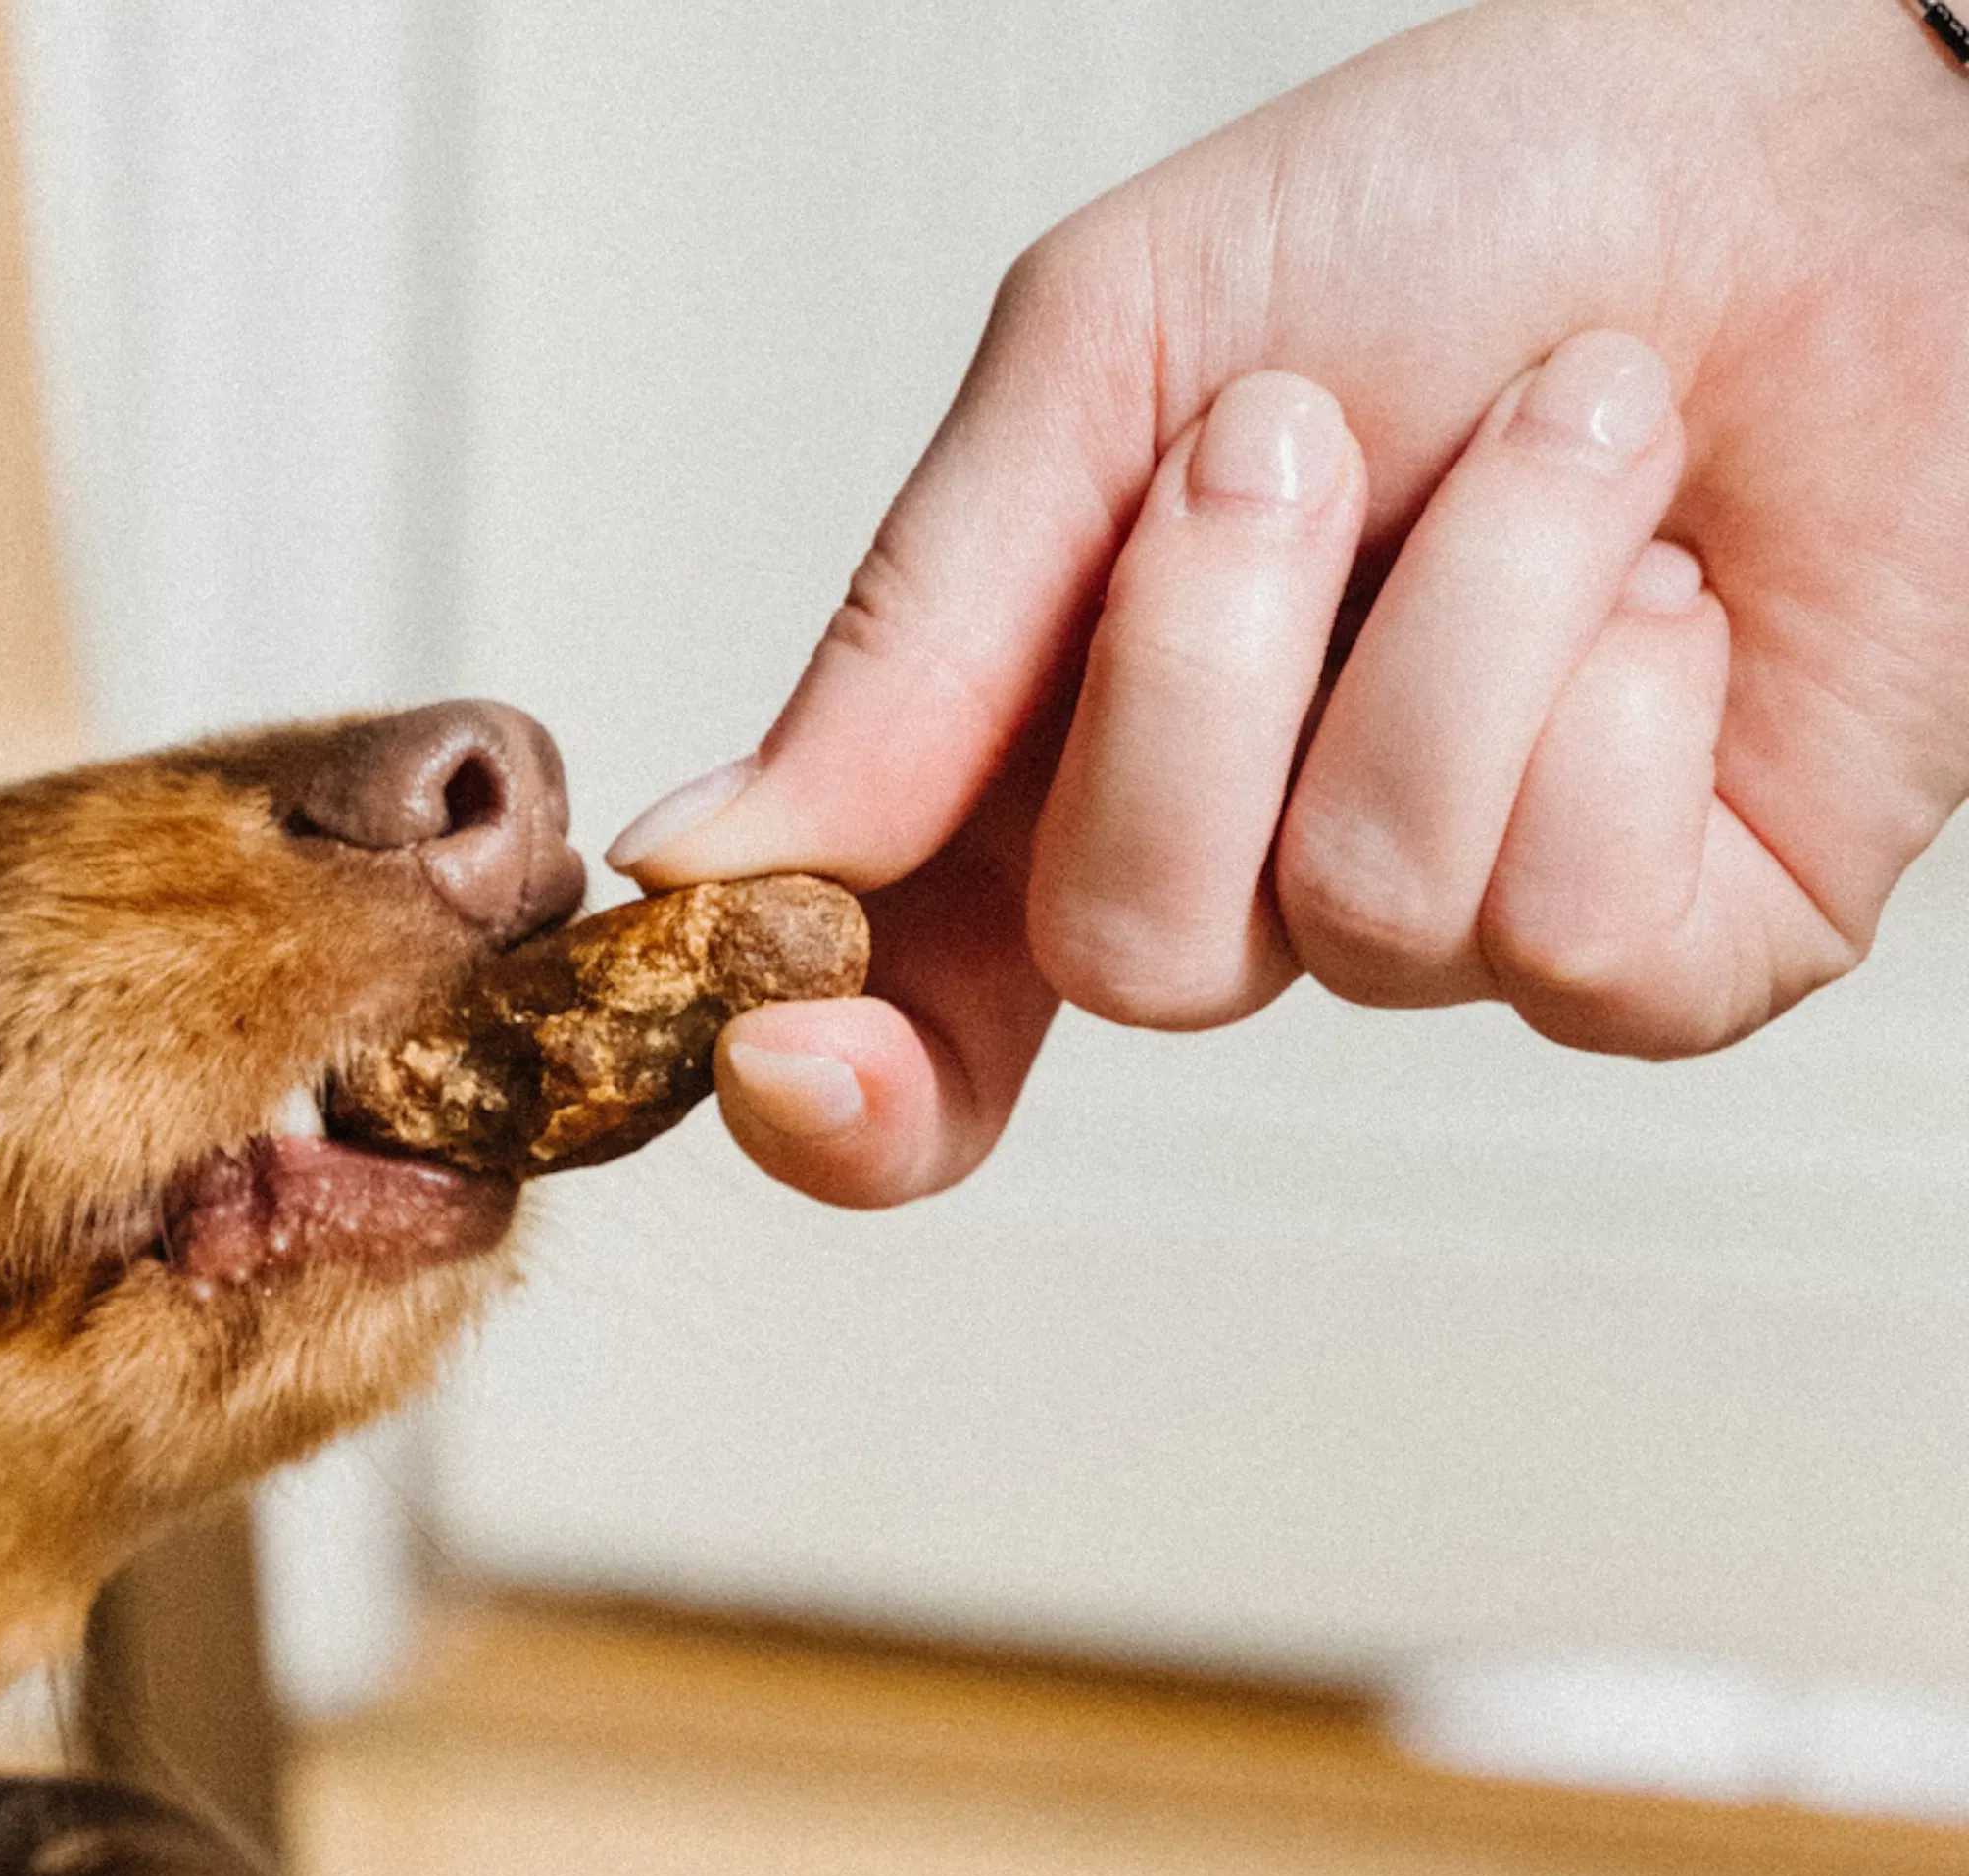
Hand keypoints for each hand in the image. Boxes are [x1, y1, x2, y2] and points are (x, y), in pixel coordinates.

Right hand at [610, 0, 1968, 1207]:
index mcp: (1077, 745)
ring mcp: (1472, 921)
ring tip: (1564, 429)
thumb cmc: (1474, 203)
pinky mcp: (1684, 949)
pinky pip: (1566, 941)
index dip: (843, 1085)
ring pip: (1360, 918)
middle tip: (1304, 434)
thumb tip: (708, 854)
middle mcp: (1259, 865)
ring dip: (1458, 622)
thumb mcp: (1106, 356)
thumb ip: (909, 630)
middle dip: (1200, 668)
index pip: (924, 1015)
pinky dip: (1611, 707)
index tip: (780, 1044)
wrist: (1830, 127)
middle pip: (1126, 954)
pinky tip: (1677, 577)